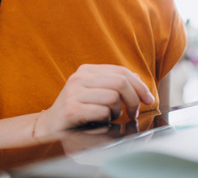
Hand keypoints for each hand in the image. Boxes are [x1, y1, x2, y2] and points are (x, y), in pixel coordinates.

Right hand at [36, 64, 154, 136]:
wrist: (49, 126)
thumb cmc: (76, 110)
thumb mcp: (94, 92)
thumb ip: (113, 84)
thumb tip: (137, 78)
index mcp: (87, 70)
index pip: (121, 71)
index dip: (139, 85)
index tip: (148, 99)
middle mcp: (79, 78)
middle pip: (120, 82)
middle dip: (134, 99)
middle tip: (134, 113)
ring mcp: (74, 93)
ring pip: (113, 97)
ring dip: (118, 112)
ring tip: (110, 117)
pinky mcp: (72, 110)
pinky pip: (103, 112)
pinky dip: (107, 120)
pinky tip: (100, 123)